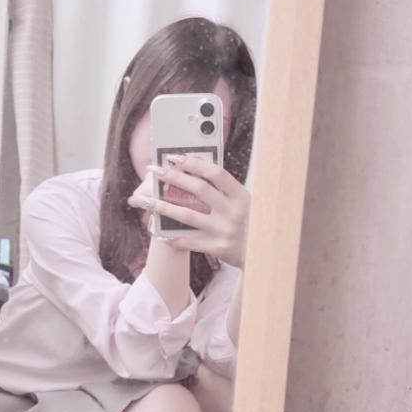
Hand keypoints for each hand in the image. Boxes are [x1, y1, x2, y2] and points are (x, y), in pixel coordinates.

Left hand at [128, 154, 249, 268]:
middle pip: (198, 190)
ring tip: (144, 200)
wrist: (266, 254)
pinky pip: (190, 241)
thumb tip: (194, 170)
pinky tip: (158, 232)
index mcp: (241, 196)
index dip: (194, 162)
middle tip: (154, 170)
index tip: (174, 157)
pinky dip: (172, 237)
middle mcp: (233, 211)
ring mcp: (225, 230)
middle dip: (173, 177)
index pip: (215, 173)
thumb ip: (224, 190)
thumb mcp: (244, 203)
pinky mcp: (218, 248)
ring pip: (188, 215)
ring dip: (162, 207)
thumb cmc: (251, 224)